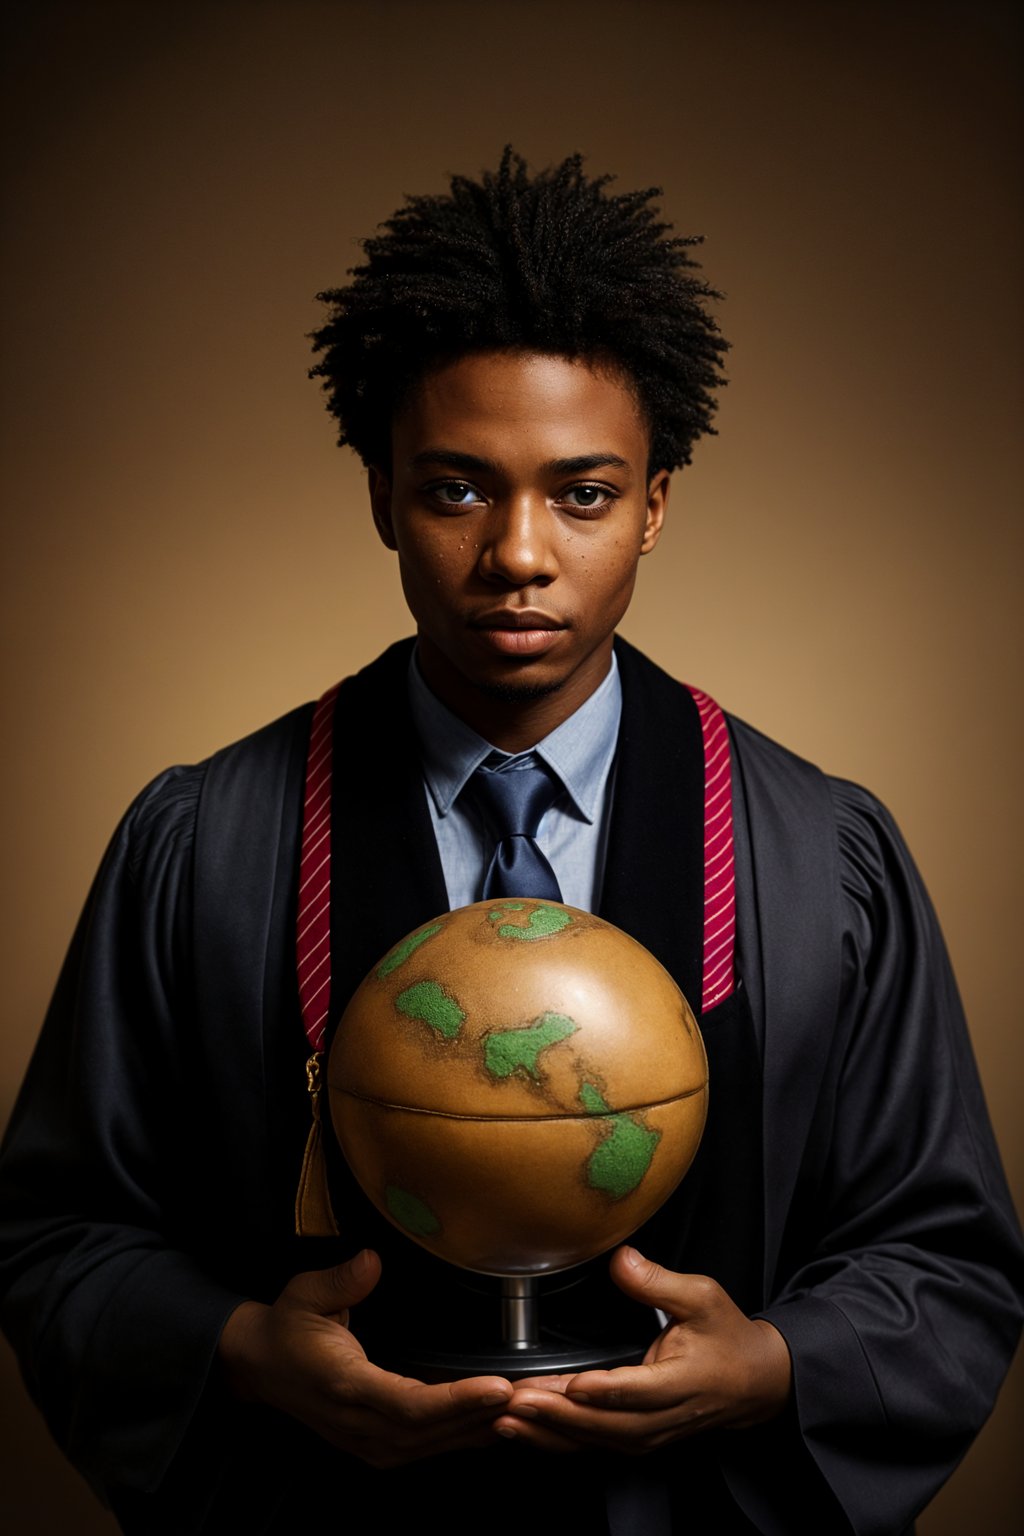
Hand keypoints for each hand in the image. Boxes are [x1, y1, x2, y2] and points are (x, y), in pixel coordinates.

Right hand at [218, 1249, 513, 1466]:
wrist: (258, 1368)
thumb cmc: (287, 1329)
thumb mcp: (304, 1294)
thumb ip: (341, 1281)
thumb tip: (372, 1261)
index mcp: (344, 1387)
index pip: (409, 1406)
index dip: (456, 1401)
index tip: (498, 1387)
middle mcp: (358, 1426)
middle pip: (432, 1434)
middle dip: (486, 1417)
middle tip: (535, 1397)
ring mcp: (367, 1443)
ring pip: (435, 1447)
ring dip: (482, 1430)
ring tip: (528, 1409)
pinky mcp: (377, 1447)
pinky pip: (428, 1447)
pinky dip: (465, 1436)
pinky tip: (497, 1422)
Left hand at [496, 1246, 790, 1453]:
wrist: (754, 1384)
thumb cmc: (726, 1338)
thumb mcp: (702, 1298)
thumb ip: (658, 1282)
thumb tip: (620, 1258)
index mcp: (682, 1384)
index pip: (637, 1392)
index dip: (604, 1390)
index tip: (572, 1383)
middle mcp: (663, 1419)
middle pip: (607, 1426)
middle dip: (559, 1416)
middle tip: (515, 1402)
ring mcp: (649, 1437)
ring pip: (595, 1443)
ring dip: (549, 1435)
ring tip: (505, 1419)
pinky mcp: (635, 1441)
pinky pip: (592, 1447)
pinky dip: (556, 1442)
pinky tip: (523, 1431)